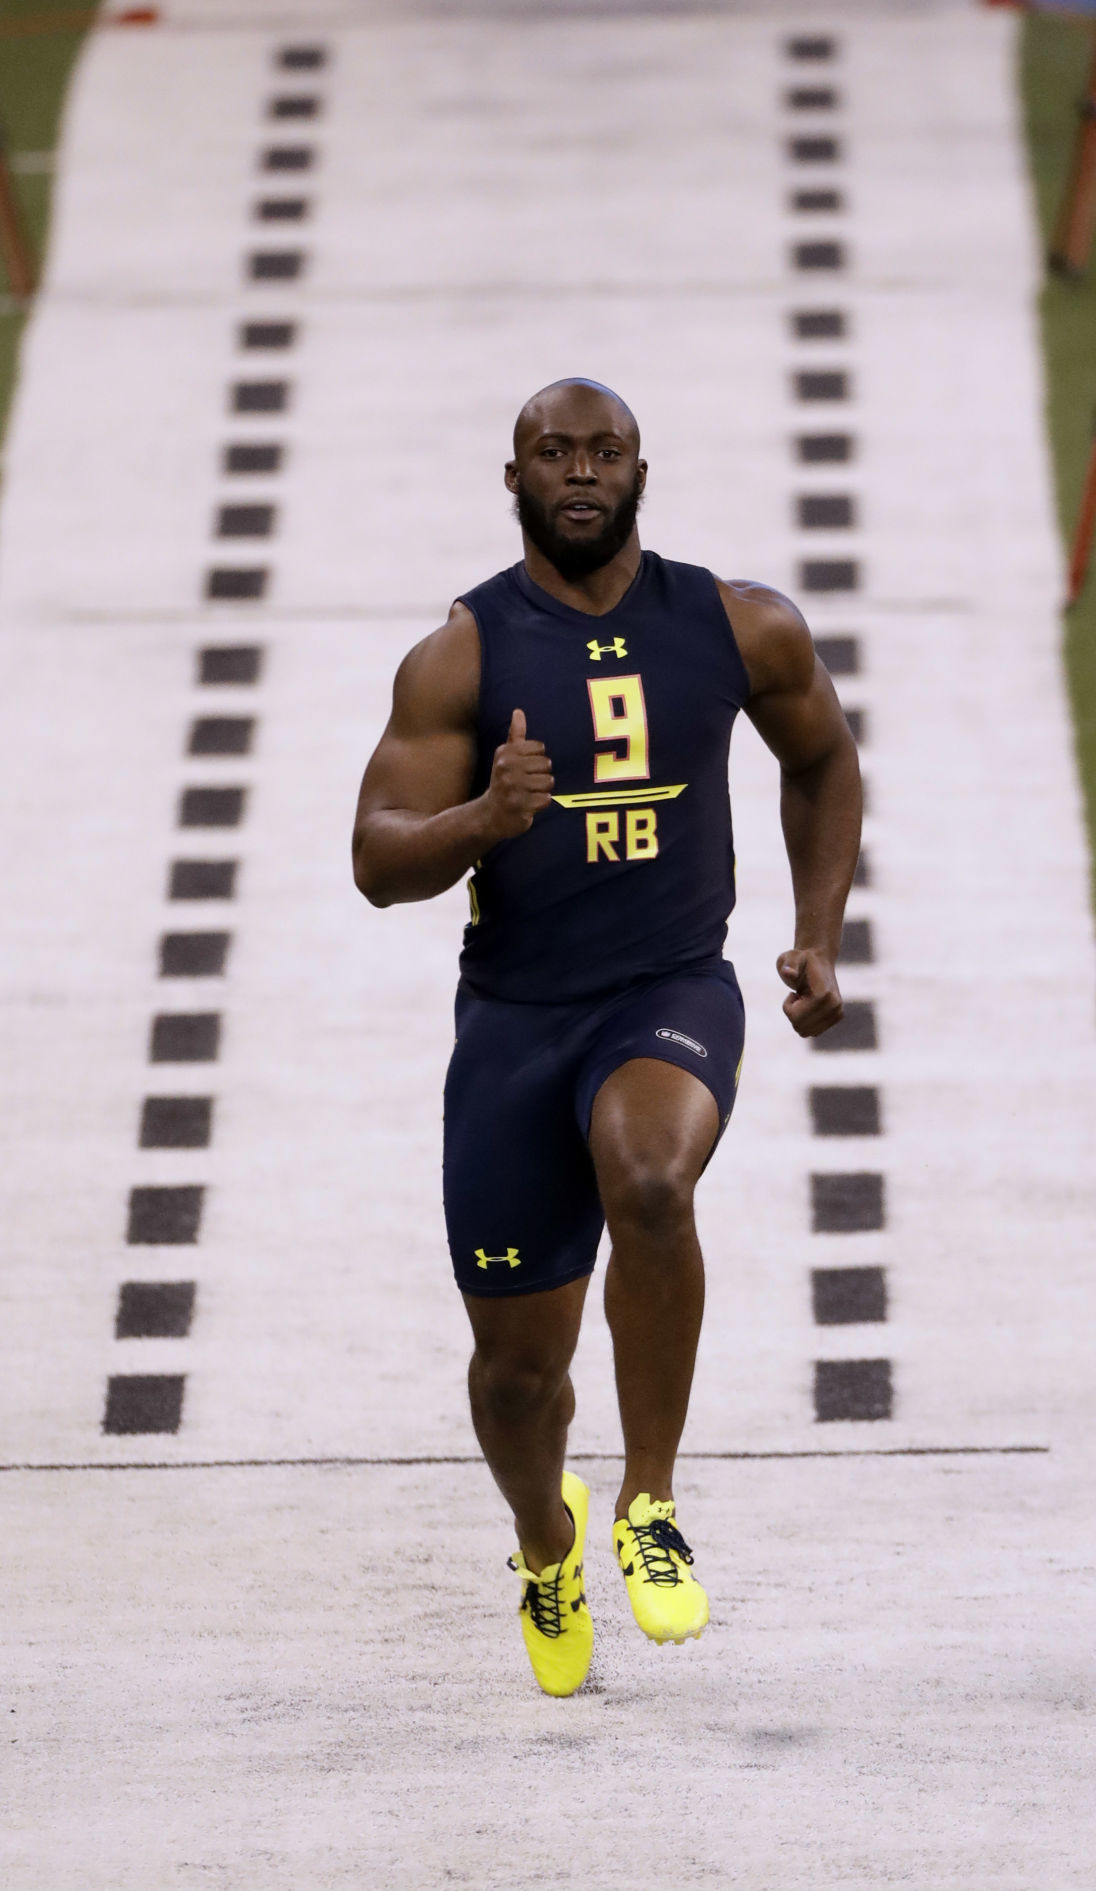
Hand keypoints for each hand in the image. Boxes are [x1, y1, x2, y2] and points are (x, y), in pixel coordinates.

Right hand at [483, 708, 553, 839]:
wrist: (490, 815)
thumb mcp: (506, 757)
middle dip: (541, 776)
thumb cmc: (503, 782)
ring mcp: (513, 787)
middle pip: (546, 765)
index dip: (537, 760)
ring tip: (527, 794)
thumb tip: (518, 711)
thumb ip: (515, 735)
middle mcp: (507, 768)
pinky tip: (528, 805)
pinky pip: (546, 799)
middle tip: (525, 784)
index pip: (540, 749)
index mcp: (505, 753)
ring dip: (542, 790)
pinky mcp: (520, 806)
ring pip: (548, 782)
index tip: (524, 769)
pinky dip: (540, 803)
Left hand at [777, 947, 843, 1037]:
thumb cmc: (801, 959)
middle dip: (792, 1012)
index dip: (788, 1005)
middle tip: (799, 995)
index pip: (795, 1017)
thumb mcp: (791, 958)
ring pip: (804, 1032)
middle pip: (799, 1027)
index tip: (793, 992)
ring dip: (799, 1017)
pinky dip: (805, 1021)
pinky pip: (811, 1032)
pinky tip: (809, 1005)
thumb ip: (789, 964)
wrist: (819, 960)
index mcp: (824, 994)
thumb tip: (789, 973)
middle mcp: (834, 1006)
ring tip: (804, 999)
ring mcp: (837, 1013)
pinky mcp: (836, 1018)